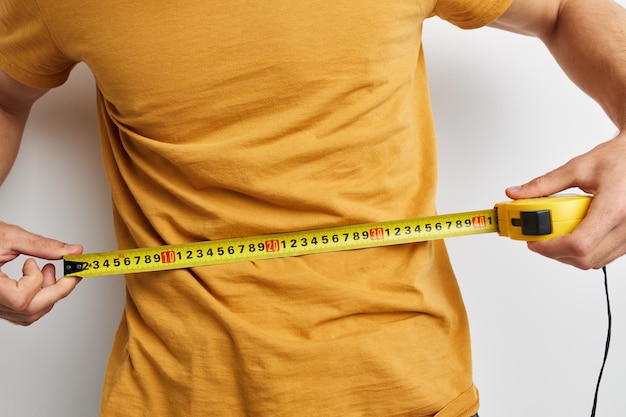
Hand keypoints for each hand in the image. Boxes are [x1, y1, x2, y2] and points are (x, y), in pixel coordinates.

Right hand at [0, 222, 82, 324]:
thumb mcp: (10, 236)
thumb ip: (43, 246)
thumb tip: (73, 251)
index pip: (20, 299)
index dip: (37, 281)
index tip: (46, 264)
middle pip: (30, 311)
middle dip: (57, 291)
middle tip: (71, 273)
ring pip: (29, 314)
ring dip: (49, 294)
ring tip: (48, 270)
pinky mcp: (0, 305)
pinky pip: (24, 312)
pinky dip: (39, 297)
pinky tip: (39, 278)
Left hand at [506, 131, 625, 269]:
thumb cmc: (619, 158)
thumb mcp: (578, 167)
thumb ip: (545, 183)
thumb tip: (517, 193)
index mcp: (614, 206)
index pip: (579, 243)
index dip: (551, 247)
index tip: (534, 241)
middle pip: (585, 258)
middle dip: (555, 253)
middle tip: (539, 239)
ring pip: (595, 261)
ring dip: (569, 254)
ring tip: (555, 235)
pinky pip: (604, 255)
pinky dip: (584, 251)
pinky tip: (574, 233)